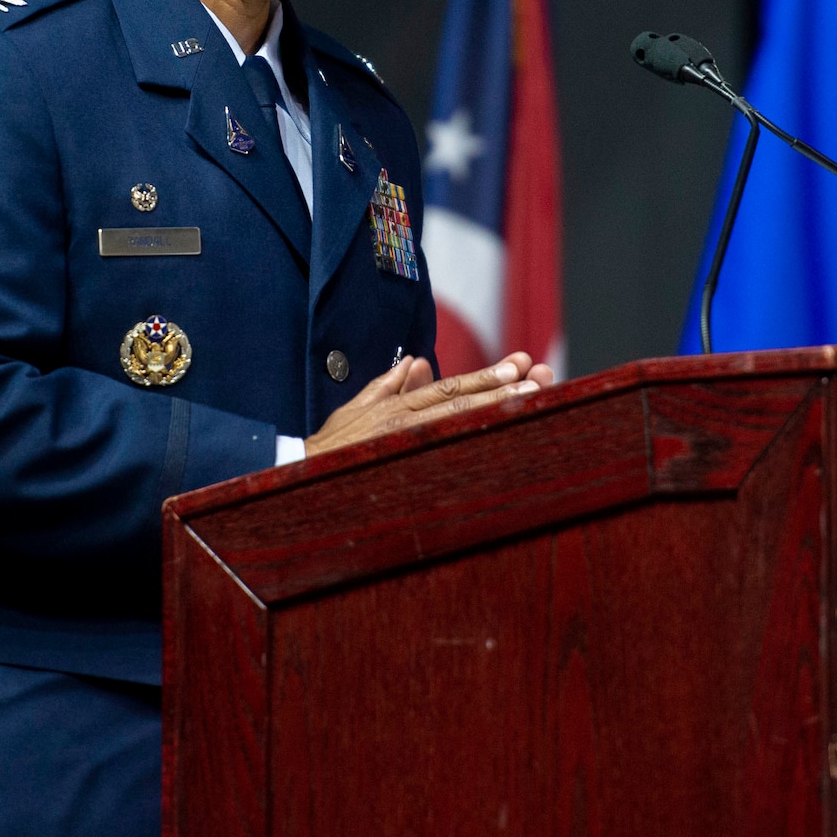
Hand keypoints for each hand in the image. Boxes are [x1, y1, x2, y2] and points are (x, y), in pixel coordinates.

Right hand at [303, 351, 555, 458]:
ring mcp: (405, 447)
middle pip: (461, 404)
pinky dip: (472, 446)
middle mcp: (405, 423)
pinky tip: (501, 442)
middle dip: (501, 390)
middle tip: (536, 380)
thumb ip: (389, 383)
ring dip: (495, 412)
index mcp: (398, 407)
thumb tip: (418, 361)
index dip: (485, 377)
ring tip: (531, 400)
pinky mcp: (401, 468)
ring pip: (457, 426)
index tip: (515, 365)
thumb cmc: (332, 445)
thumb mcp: (358, 407)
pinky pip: (443, 457)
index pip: (450, 387)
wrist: (300, 476)